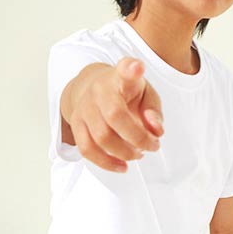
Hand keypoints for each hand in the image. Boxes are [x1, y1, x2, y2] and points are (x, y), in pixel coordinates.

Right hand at [69, 57, 163, 171]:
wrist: (95, 88)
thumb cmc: (127, 94)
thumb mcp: (147, 95)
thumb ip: (155, 112)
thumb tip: (156, 131)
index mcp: (120, 78)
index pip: (124, 70)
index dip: (130, 69)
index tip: (137, 67)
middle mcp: (98, 90)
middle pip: (115, 118)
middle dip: (138, 139)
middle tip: (153, 146)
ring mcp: (84, 107)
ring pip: (100, 138)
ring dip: (124, 153)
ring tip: (139, 154)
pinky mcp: (76, 124)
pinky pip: (87, 149)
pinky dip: (106, 163)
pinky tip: (122, 166)